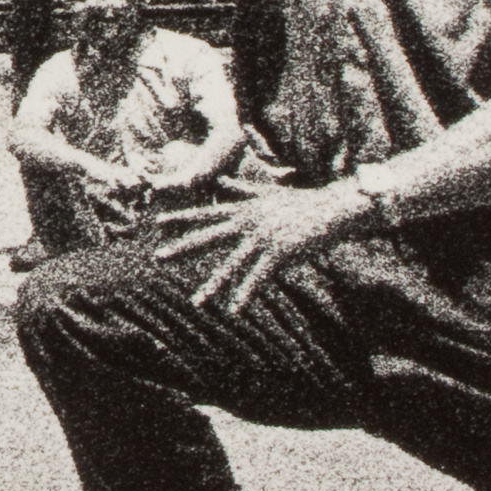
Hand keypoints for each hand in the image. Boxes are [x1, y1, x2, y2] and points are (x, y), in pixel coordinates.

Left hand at [154, 183, 367, 313]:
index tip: (158, 222)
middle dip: (183, 248)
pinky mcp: (279, 252)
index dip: (182, 218)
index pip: (207, 214)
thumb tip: (223, 181)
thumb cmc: (302, 203)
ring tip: (196, 303)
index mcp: (244, 209)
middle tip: (158, 257)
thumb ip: (243, 190)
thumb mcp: (268, 194)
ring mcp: (262, 237)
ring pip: (231, 265)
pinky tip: (235, 310)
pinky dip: (246, 294)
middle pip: (209, 237)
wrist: (331, 208)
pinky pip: (258, 277)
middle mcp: (248, 222)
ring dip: (213, 286)